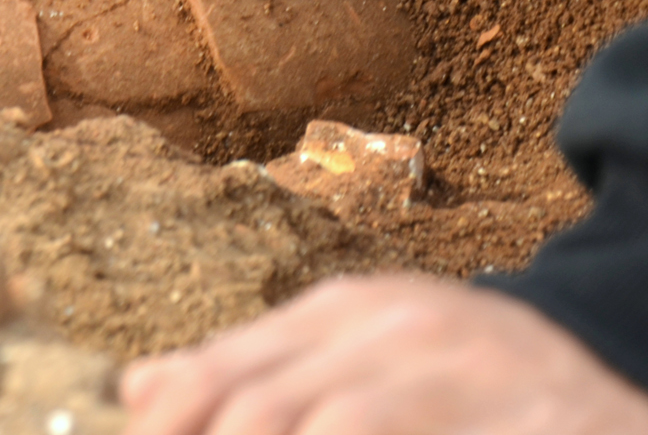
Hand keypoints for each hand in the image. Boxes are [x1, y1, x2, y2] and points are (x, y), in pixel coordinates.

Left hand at [121, 275, 647, 434]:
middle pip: (262, 413)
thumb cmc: (459, 373)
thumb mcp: (354, 351)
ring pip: (337, 425)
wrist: (602, 376)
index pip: (219, 377)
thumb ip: (249, 368)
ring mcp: (462, 373)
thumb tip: (134, 389)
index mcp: (343, 312)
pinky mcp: (526, 419)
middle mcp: (395, 331)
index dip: (172, 428)